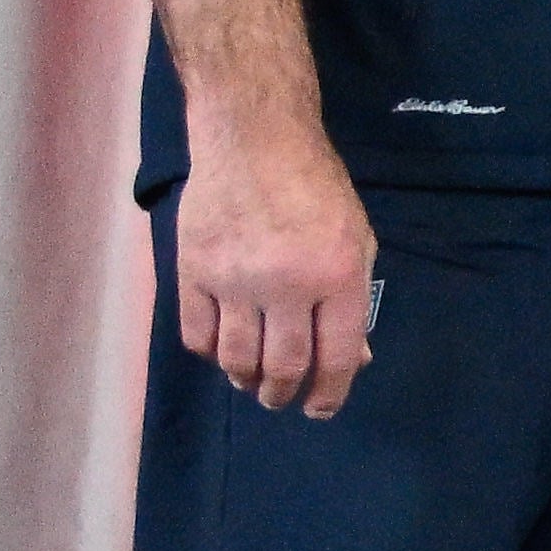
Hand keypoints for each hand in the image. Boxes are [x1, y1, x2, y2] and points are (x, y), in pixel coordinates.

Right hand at [178, 120, 378, 417]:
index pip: (338, 356)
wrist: (254, 140)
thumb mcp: (357, 238)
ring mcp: (235, 279)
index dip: (330, 393)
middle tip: (281, 400)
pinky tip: (222, 352)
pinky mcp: (193, 271)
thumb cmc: (316, 188)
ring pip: (237, 359)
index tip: (319, 410)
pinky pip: (198, 334)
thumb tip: (355, 358)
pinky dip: (210, 353)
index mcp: (338, 274)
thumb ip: (353, 300)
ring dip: (246, 381)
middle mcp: (287, 283)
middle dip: (284, 395)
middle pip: (285, 366)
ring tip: (252, 383)